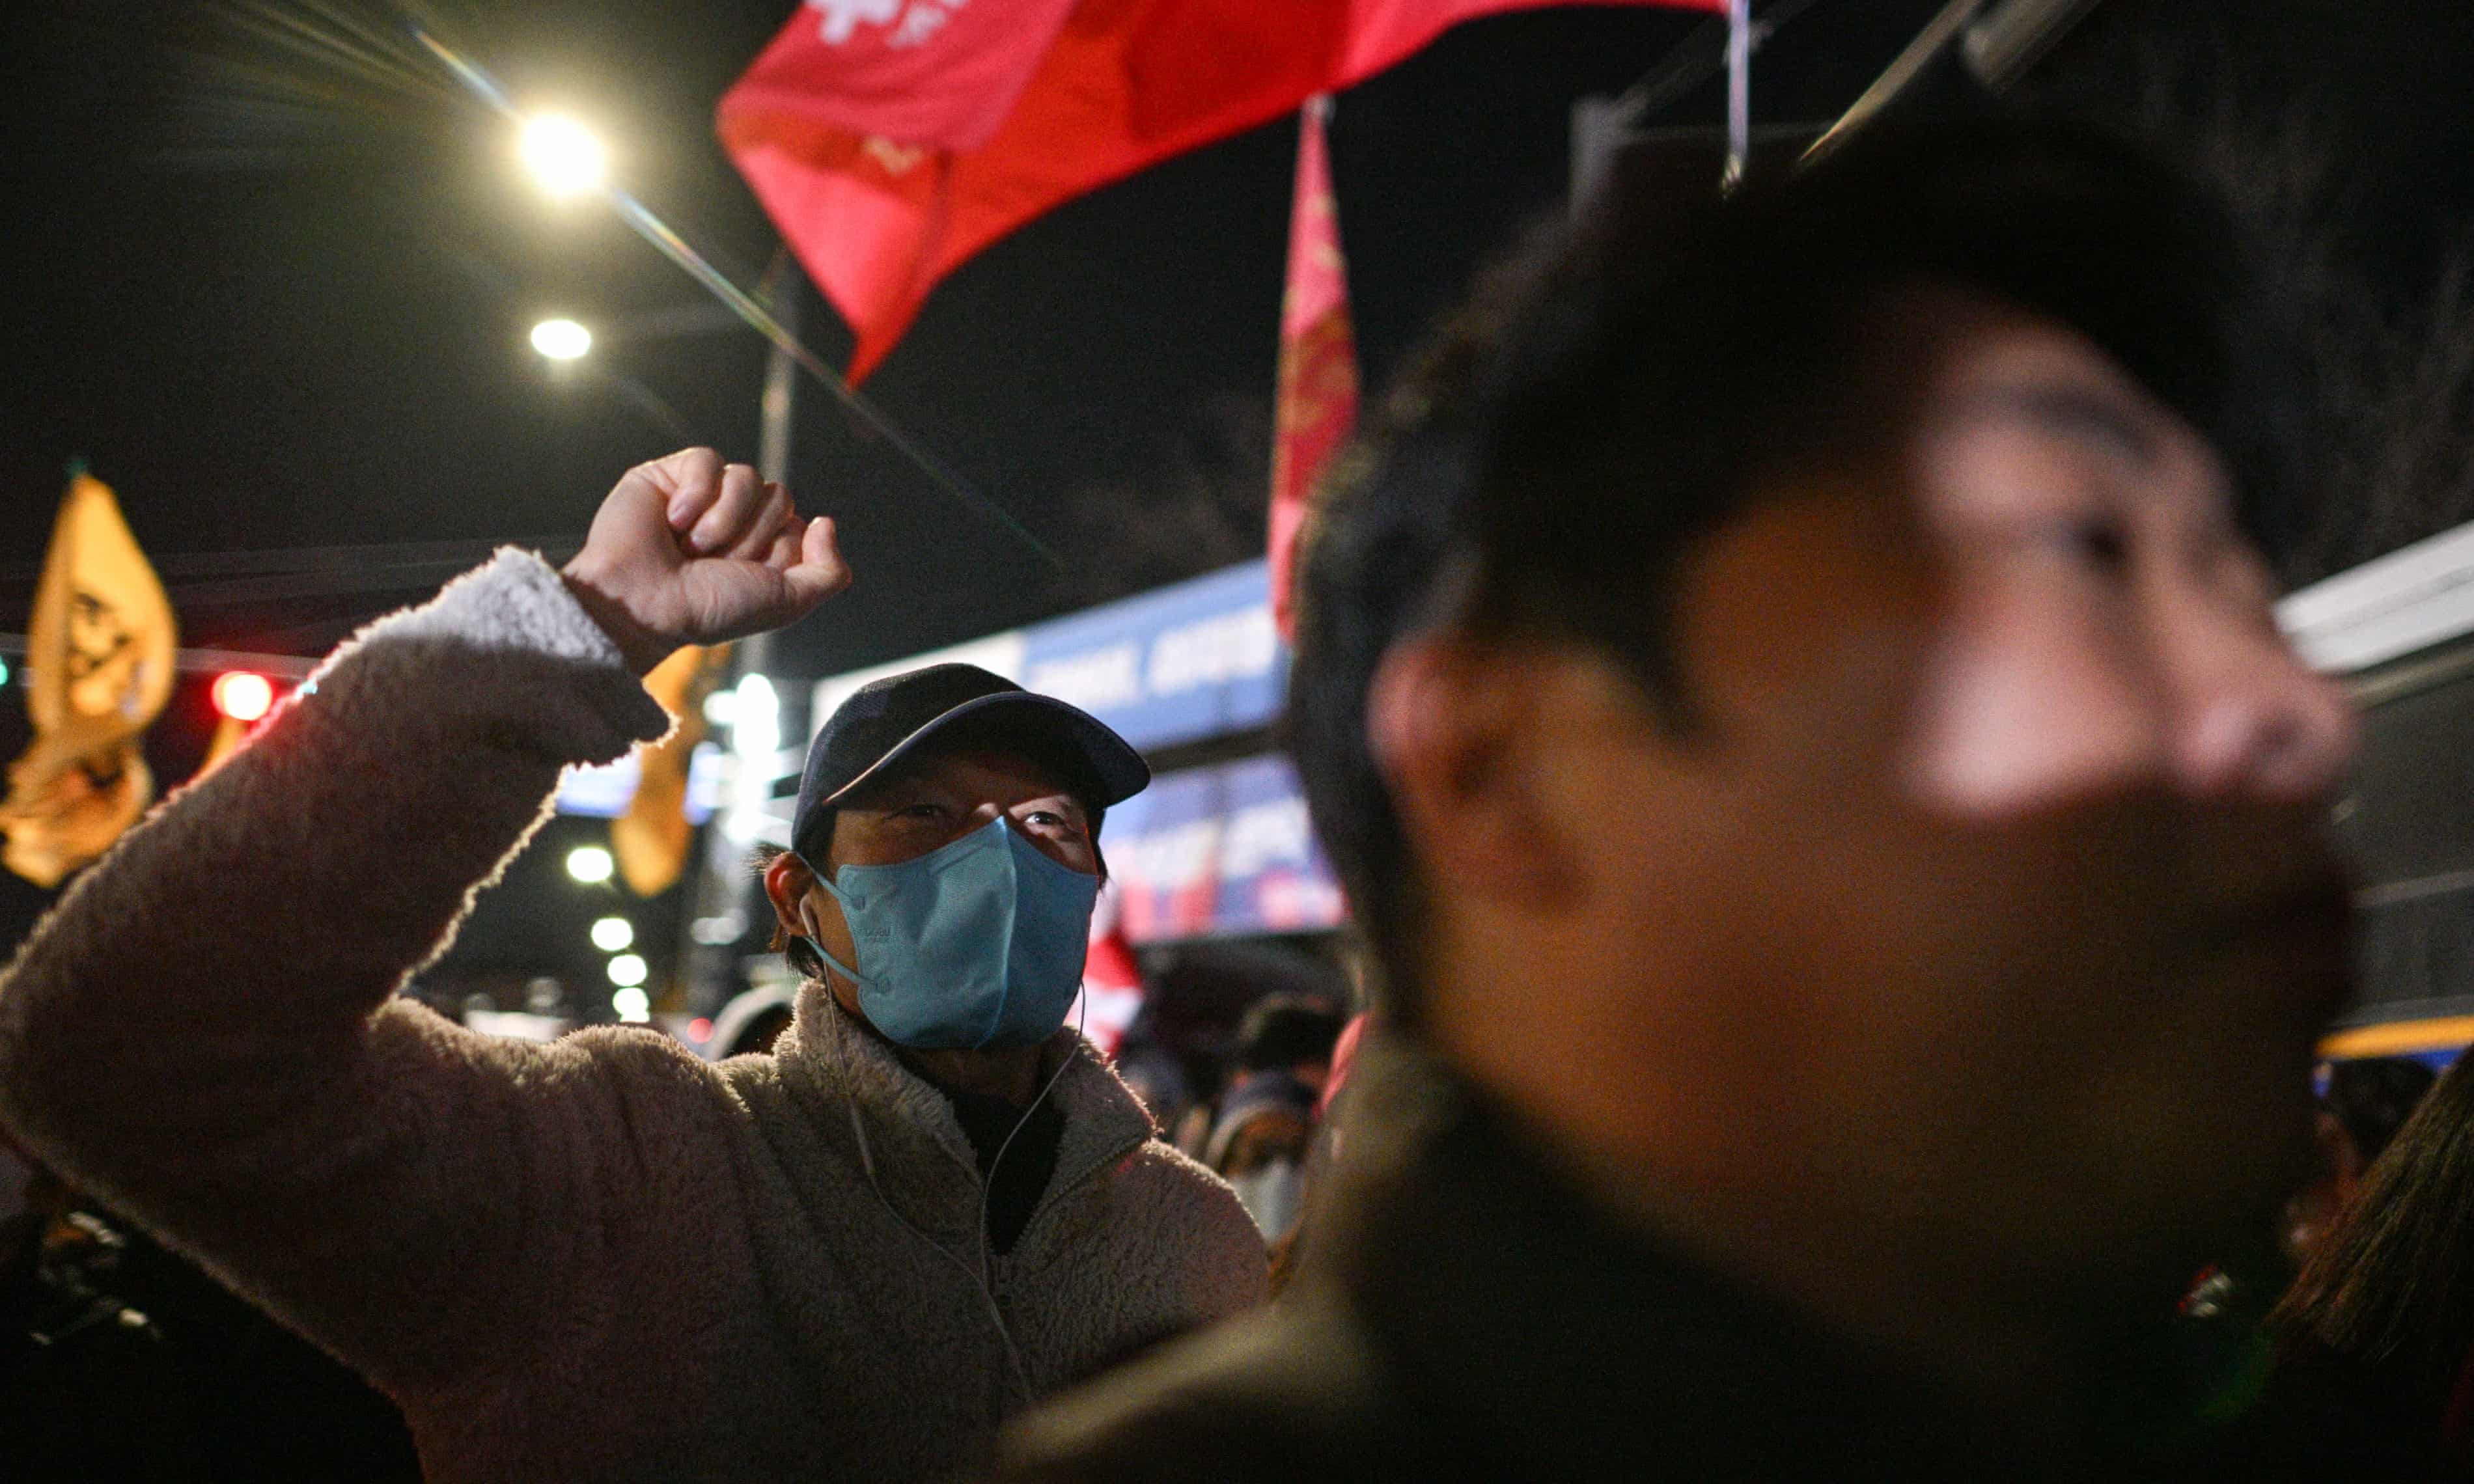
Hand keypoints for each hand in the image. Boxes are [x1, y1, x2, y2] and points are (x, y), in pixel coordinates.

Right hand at [561, 449, 851, 675]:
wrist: (644, 605)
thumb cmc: (708, 609)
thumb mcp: (787, 603)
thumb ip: (829, 573)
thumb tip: (826, 523)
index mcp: (763, 550)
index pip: (800, 525)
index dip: (779, 550)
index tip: (747, 575)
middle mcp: (736, 521)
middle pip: (779, 496)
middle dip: (751, 537)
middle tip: (714, 563)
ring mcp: (704, 496)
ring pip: (747, 477)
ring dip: (724, 521)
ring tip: (692, 548)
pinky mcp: (669, 475)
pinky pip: (708, 460)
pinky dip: (696, 495)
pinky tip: (673, 521)